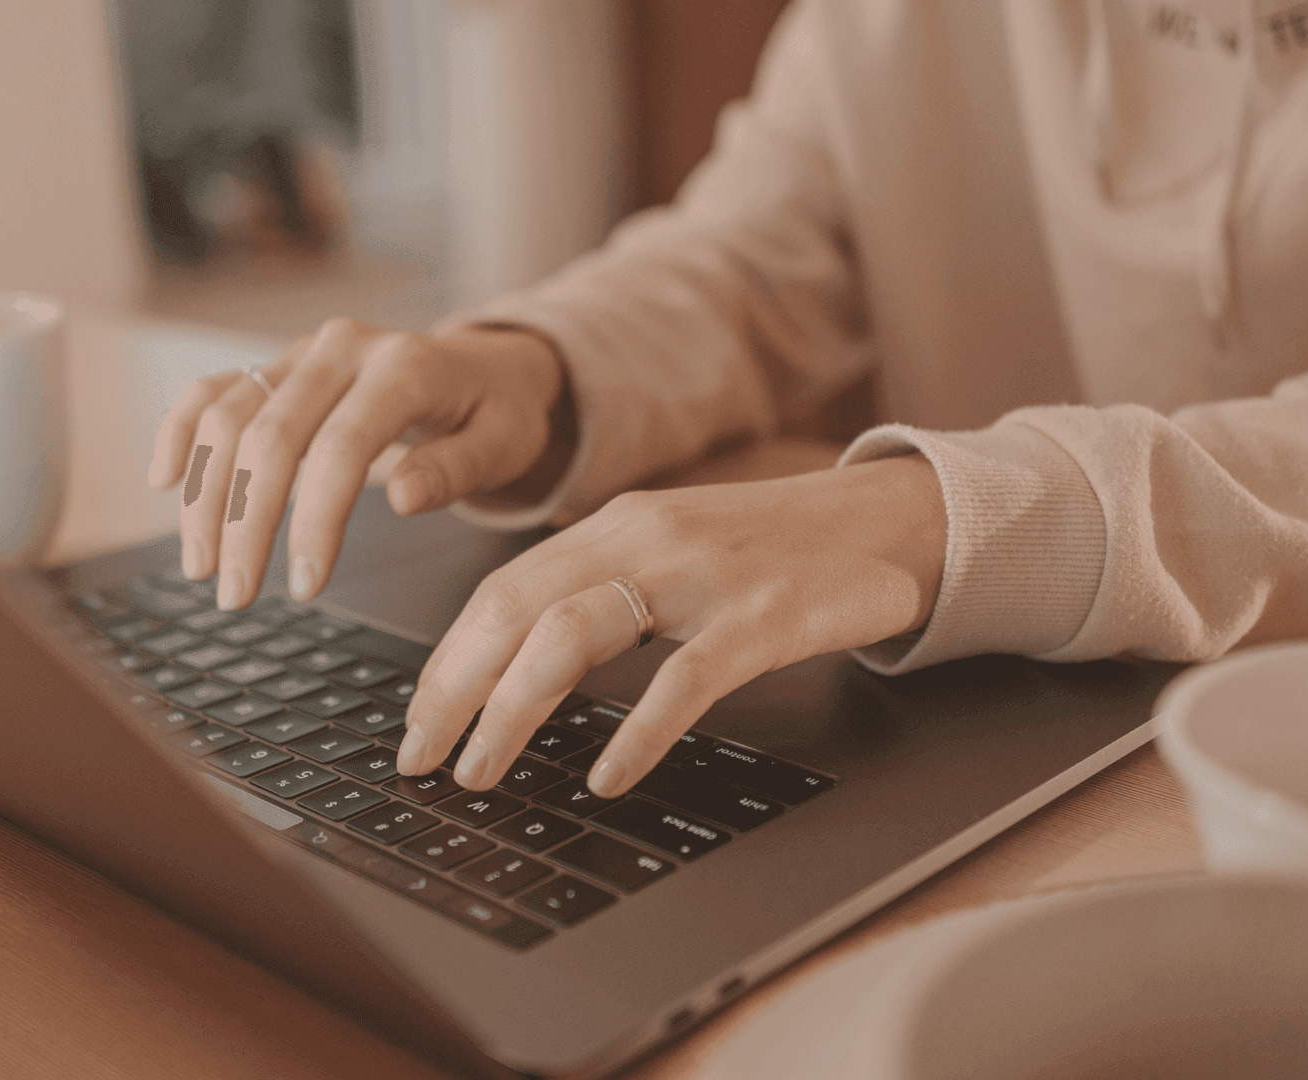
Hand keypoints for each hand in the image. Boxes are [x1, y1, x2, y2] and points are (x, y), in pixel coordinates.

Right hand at [147, 319, 572, 608]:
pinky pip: (213, 391)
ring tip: (201, 567)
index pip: (343, 448)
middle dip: (245, 523)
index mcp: (404, 366)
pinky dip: (181, 432)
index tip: (306, 585)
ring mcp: (303, 353)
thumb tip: (403, 496)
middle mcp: (343, 348)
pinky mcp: (278, 366)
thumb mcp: (503, 444)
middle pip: (271, 435)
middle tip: (236, 595)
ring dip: (205, 494)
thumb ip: (456, 469)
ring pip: (228, 416)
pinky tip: (166, 481)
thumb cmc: (497, 414)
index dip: (316, 520)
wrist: (486, 367)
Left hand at [396, 455, 947, 796]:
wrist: (892, 520)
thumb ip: (604, 592)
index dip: (447, 660)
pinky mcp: (764, 615)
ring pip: (573, 633)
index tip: (415, 721)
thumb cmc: (776, 551)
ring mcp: (703, 575)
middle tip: (420, 759)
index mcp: (616, 526)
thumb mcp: (674, 554)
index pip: (501, 591)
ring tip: (483, 772)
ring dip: (512, 710)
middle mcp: (645, 539)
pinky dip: (636, 733)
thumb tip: (519, 670)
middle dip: (451, 690)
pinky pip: (684, 678)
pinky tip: (607, 777)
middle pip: (514, 609)